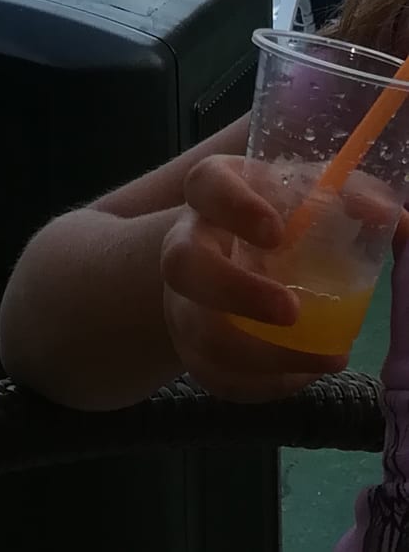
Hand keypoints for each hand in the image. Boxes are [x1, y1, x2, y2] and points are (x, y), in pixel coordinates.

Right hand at [160, 155, 347, 401]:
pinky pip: (217, 375)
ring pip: (198, 332)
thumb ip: (353, 196)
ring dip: (260, 354)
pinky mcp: (194, 348)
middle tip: (291, 310)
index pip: (205, 184)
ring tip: (321, 360)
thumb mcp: (311, 197)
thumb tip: (391, 215)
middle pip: (180, 264)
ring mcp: (185, 300)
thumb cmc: (280, 218)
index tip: (277, 231)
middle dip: (233, 290)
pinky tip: (300, 376)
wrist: (229, 260)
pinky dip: (263, 384)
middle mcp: (189, 244)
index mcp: (217, 195)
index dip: (234, 206)